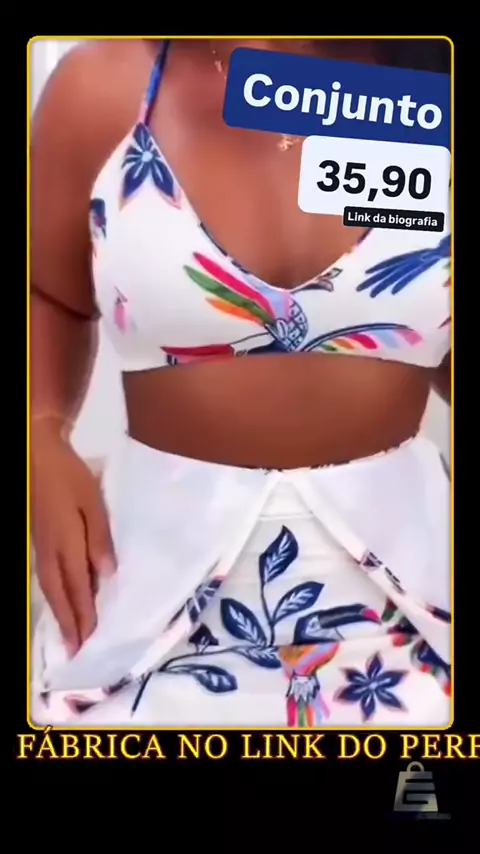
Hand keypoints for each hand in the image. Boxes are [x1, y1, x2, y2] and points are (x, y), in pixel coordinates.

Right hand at [31, 426, 115, 655]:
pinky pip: (45, 575)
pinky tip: (61, 598)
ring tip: (68, 633)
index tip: (89, 639)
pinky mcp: (38, 539)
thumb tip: (106, 574)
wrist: (38, 455)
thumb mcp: (92, 503)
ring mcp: (40, 546)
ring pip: (48, 587)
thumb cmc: (70, 477)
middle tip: (75, 650)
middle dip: (68, 623)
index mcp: (65, 543)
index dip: (83, 614)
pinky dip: (54, 593)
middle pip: (58, 594)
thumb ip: (99, 539)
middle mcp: (49, 550)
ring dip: (59, 612)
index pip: (77, 587)